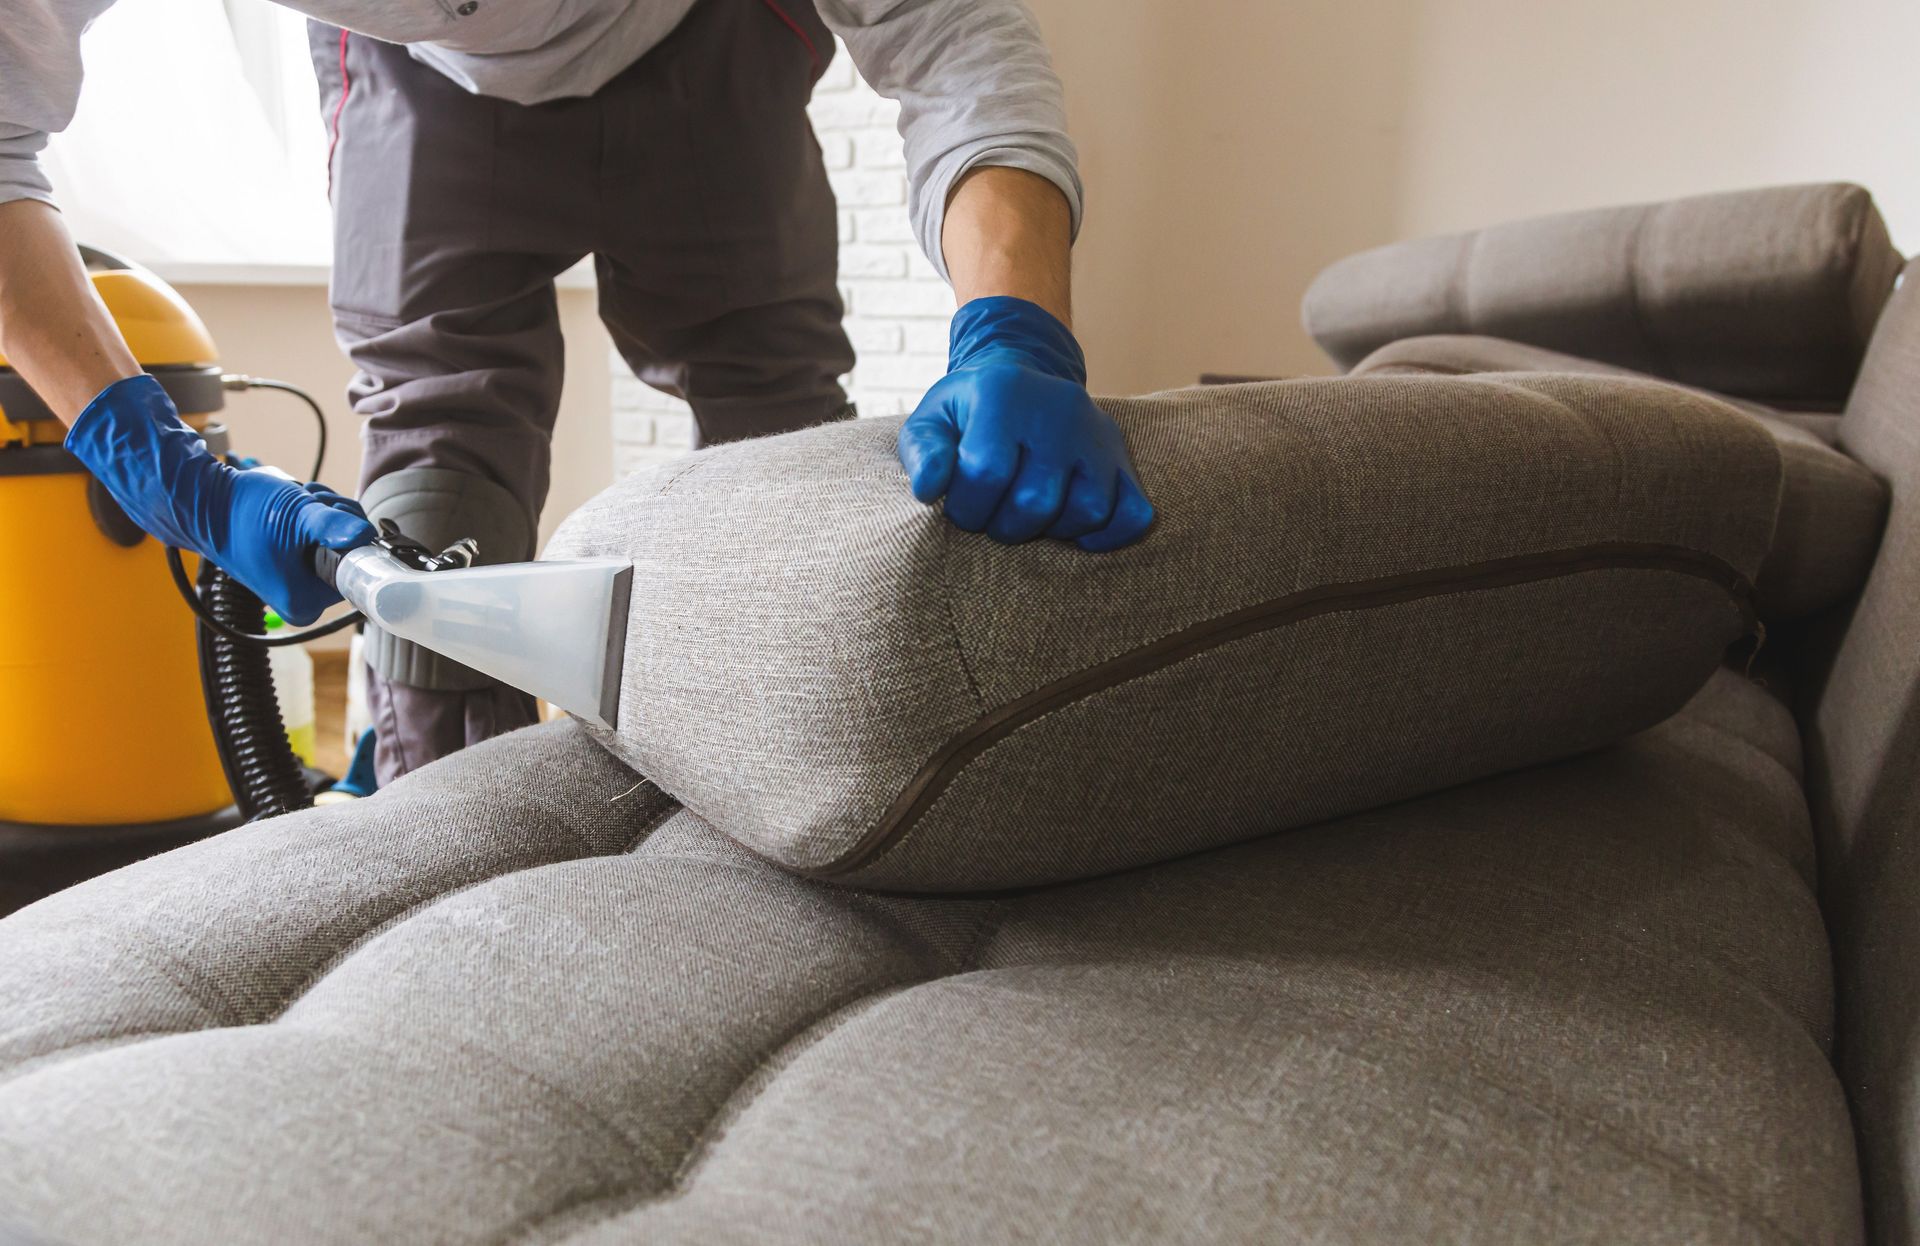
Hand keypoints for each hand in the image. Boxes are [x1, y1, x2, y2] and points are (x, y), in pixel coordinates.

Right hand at [66, 375, 374, 623]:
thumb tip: (365, 535)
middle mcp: (305, 601)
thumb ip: (332, 526)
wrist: (205, 504)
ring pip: (338, 542)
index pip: (359, 569)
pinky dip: (314, 518)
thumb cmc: (244, 513)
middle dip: (336, 520)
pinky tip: (293, 508)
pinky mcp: (294, 567)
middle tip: (309, 504)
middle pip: (350, 554)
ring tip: (296, 503)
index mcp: (307, 603)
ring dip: (326, 514)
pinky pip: (321, 539)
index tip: (326, 516)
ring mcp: (299, 584)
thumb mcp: (296, 514)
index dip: (350, 536)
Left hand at [897, 297, 1153, 551]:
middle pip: (1037, 500)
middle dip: (1004, 525)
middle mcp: (1060, 409)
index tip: (959, 505)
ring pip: (1088, 511)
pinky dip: (1106, 534)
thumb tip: (929, 489)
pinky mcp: (1122, 459)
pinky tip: (1073, 530)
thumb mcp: (931, 420)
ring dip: (1052, 531)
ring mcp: (1097, 434)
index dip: (966, 506)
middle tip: (992, 516)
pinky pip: (1132, 514)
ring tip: (1029, 515)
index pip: (986, 472)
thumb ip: (923, 452)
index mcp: (1006, 393)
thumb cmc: (969, 413)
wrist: (1020, 382)